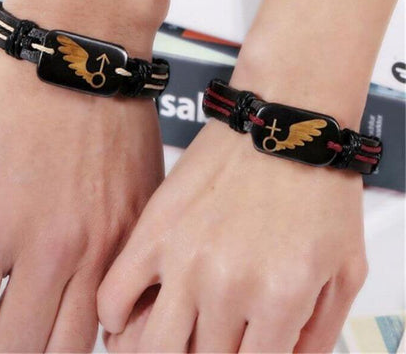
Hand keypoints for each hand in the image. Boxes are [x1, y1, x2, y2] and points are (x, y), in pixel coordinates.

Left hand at [0, 41, 163, 351]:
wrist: (79, 52)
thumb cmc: (6, 90)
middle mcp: (53, 247)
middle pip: (16, 351)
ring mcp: (104, 238)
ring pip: (75, 341)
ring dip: (42, 348)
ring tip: (29, 331)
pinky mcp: (136, 223)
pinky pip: (120, 299)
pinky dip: (97, 319)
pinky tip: (79, 305)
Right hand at [98, 119, 366, 352]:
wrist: (281, 126)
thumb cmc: (315, 187)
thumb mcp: (344, 269)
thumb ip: (316, 336)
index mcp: (278, 299)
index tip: (240, 349)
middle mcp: (225, 287)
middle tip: (208, 341)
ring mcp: (182, 259)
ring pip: (149, 347)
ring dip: (154, 352)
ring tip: (165, 340)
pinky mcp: (153, 230)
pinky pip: (113, 296)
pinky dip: (115, 320)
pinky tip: (130, 315)